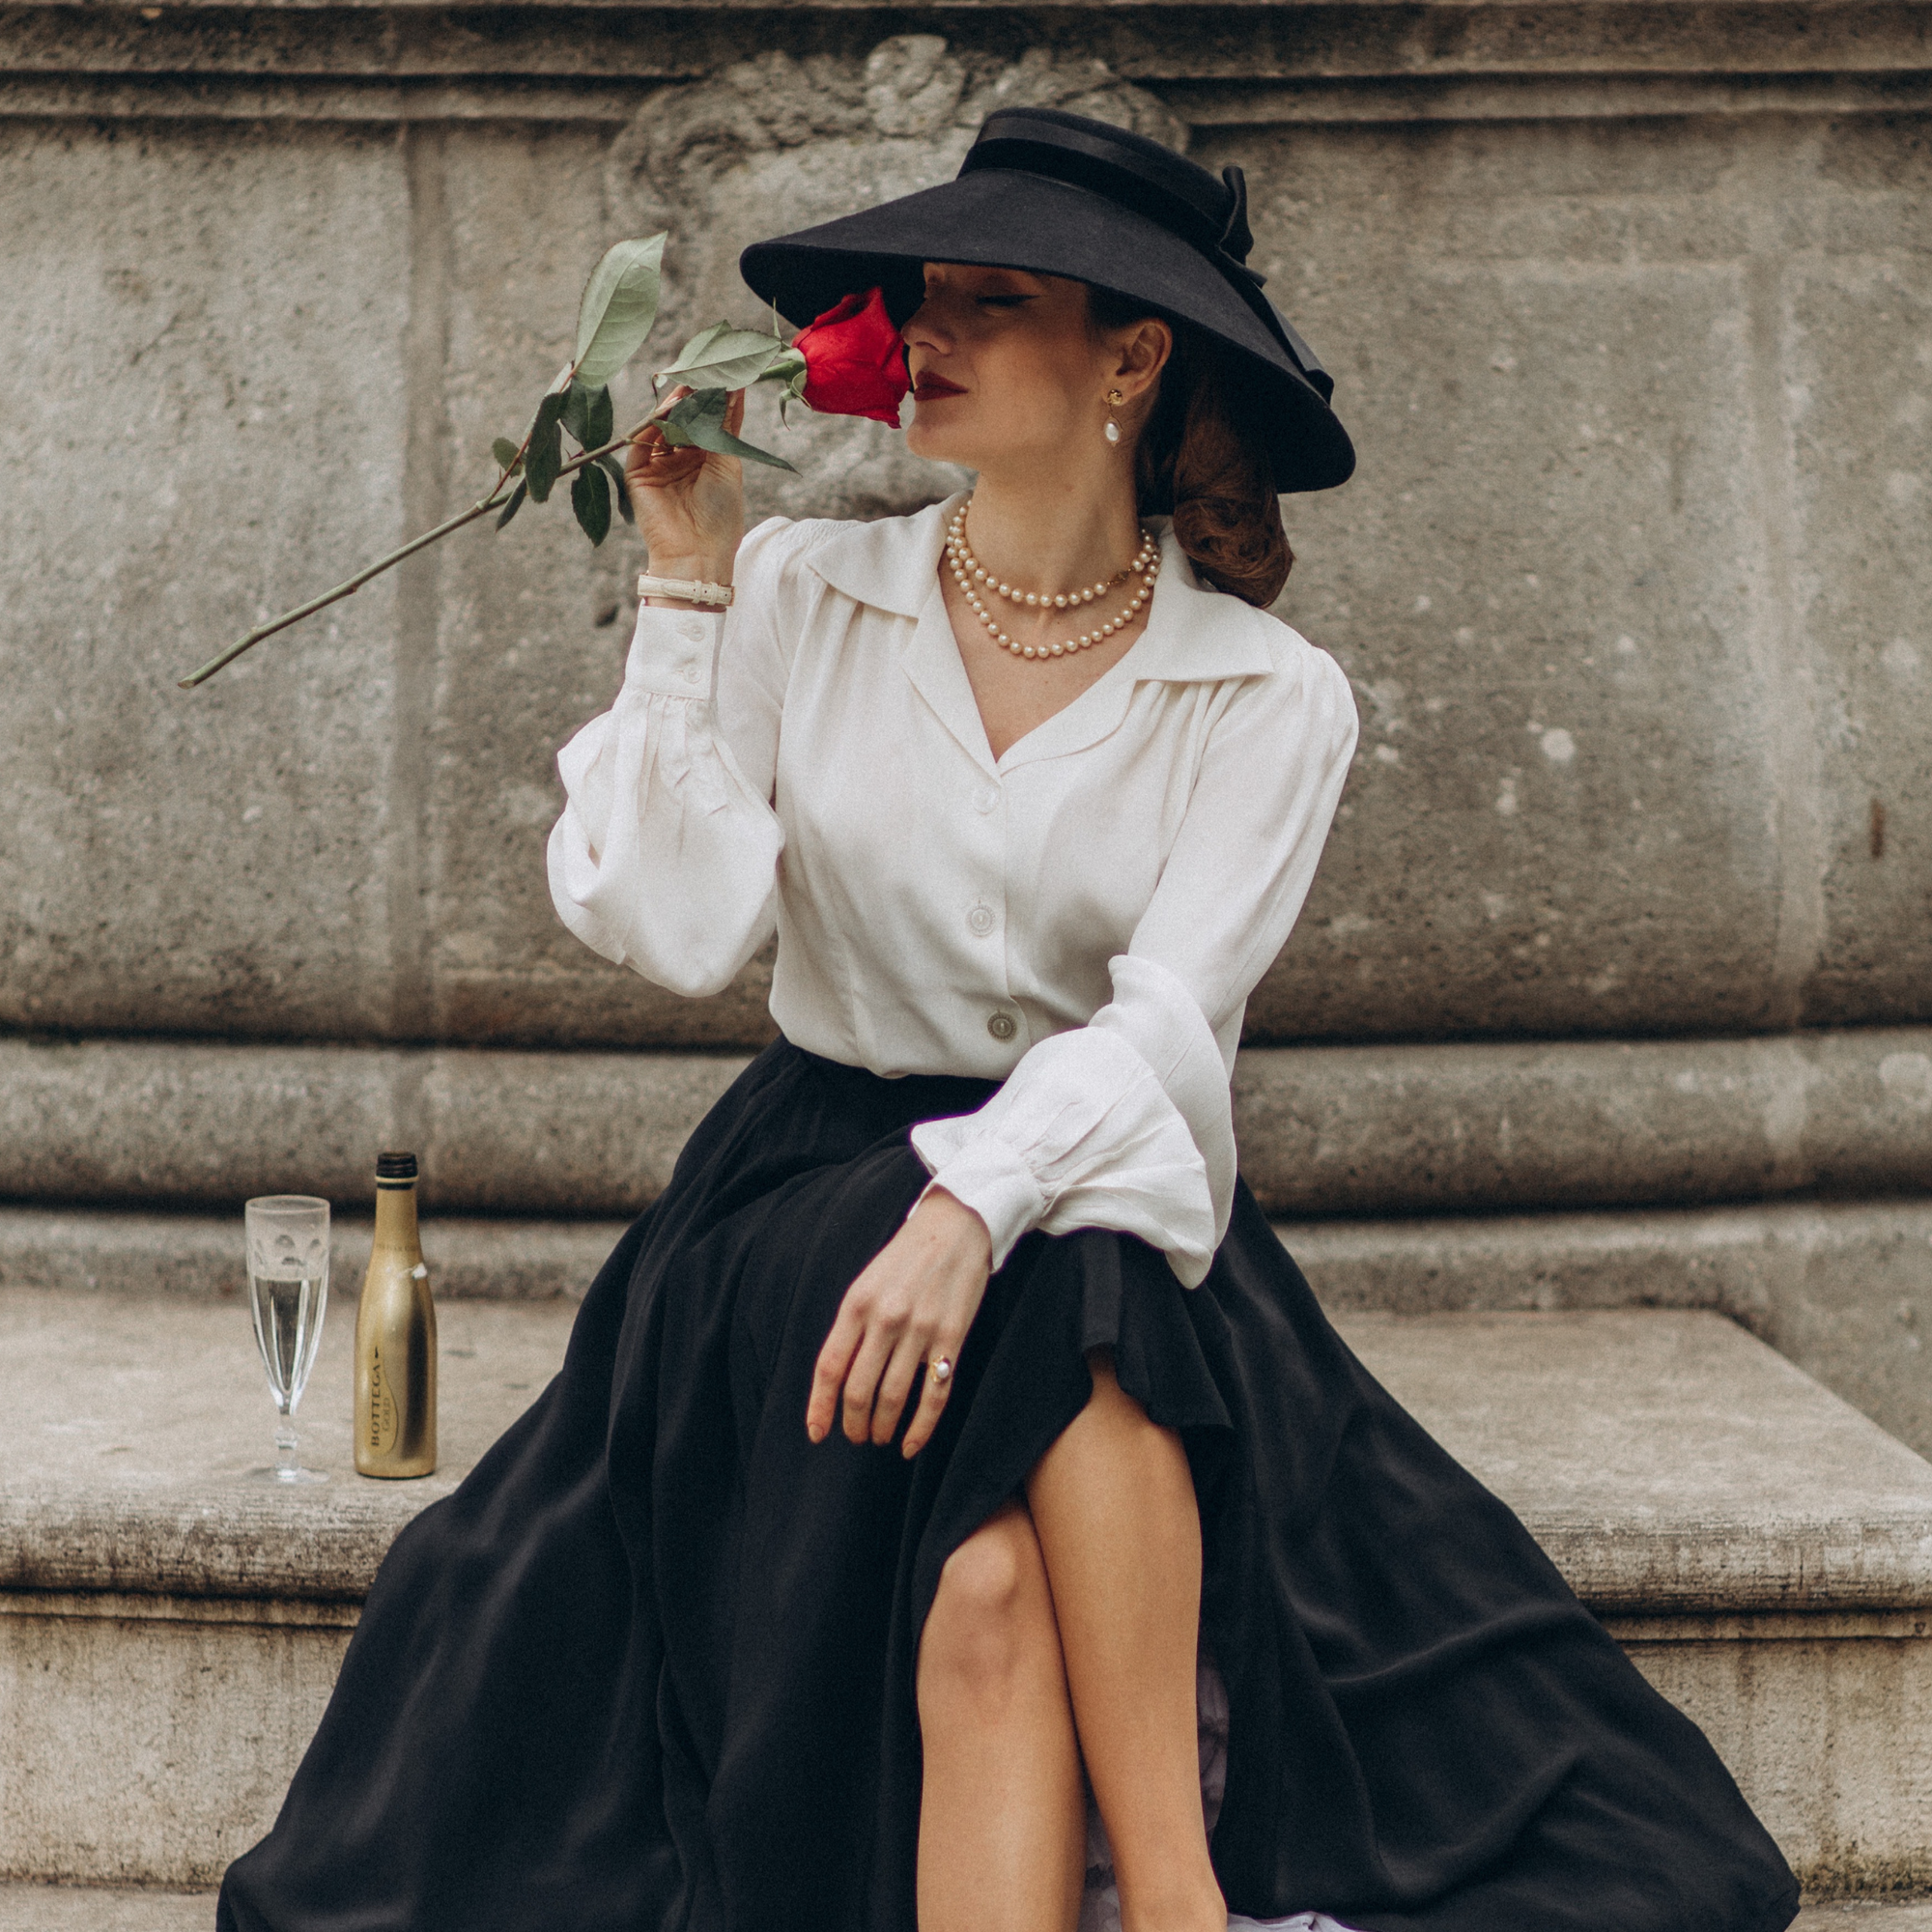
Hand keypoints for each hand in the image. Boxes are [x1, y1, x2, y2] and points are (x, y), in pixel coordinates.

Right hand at [627, 385, 746, 582]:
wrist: (698, 554)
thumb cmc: (720, 516)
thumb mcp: (727, 465)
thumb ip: (724, 427)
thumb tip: (734, 389)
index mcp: (706, 460)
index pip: (709, 422)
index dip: (717, 400)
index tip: (729, 374)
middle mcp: (681, 459)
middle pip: (685, 419)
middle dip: (694, 396)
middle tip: (705, 370)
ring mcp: (658, 465)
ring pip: (663, 426)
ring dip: (676, 405)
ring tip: (691, 386)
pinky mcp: (637, 472)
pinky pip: (642, 440)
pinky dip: (655, 422)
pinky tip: (672, 407)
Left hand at [807, 1188, 992, 1458]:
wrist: (956, 1227)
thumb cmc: (905, 1258)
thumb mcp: (866, 1283)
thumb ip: (852, 1326)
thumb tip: (837, 1378)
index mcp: (857, 1303)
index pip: (830, 1367)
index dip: (820, 1406)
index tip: (817, 1433)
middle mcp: (885, 1318)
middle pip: (859, 1389)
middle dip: (853, 1423)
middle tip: (856, 1436)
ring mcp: (920, 1330)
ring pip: (894, 1397)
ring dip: (883, 1426)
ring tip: (879, 1437)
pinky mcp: (951, 1337)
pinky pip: (934, 1395)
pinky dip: (921, 1427)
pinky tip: (911, 1444)